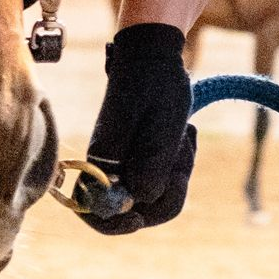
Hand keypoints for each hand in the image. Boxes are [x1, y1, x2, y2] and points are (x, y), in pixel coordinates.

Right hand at [79, 21, 195, 235]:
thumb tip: (138, 204)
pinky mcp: (139, 157)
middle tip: (179, 157)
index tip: (139, 218)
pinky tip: (185, 140)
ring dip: (177, 175)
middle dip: (165, 194)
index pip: (93, 210)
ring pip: (154, 195)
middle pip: (134, 209)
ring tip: (184, 141)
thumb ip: (149, 171)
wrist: (156, 55)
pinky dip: (178, 167)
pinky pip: (162, 179)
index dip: (113, 224)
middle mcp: (108, 166)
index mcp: (102, 160)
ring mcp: (124, 162)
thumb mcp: (162, 131)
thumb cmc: (157, 87)